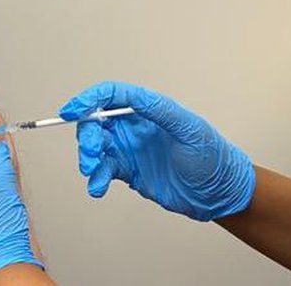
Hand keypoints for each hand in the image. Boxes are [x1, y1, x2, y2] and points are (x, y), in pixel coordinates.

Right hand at [59, 81, 255, 221]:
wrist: (219, 195)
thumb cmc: (212, 158)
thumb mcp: (189, 129)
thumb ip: (160, 110)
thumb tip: (134, 96)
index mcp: (147, 110)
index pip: (110, 96)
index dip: (88, 100)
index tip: (71, 111)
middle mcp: (134, 126)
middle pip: (95, 121)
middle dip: (87, 135)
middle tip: (91, 153)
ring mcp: (129, 148)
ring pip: (96, 146)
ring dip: (88, 157)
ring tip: (92, 172)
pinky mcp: (128, 171)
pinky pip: (103, 170)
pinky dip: (96, 178)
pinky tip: (97, 188)